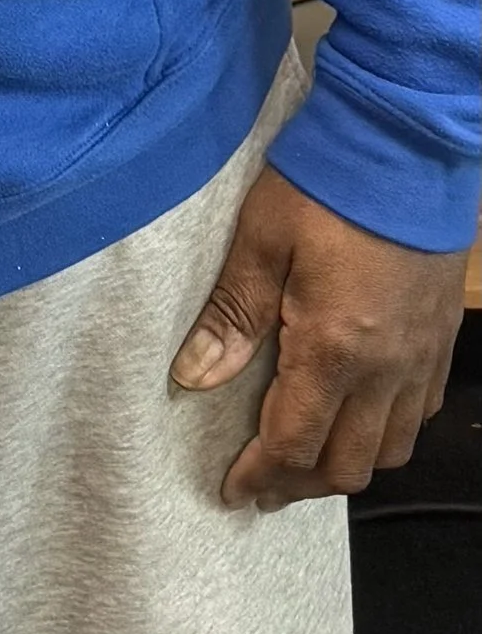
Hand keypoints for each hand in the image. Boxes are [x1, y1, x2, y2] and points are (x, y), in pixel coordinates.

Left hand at [172, 160, 466, 502]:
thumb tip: (193, 378)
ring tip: (308, 456)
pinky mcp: (441, 339)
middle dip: (301, 483)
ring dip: (348, 464)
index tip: (233, 490)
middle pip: (348, 465)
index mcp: (334, 350)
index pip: (294, 443)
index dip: (260, 475)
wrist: (404, 143)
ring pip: (392, 449)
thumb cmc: (324, 185)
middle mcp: (385, 370)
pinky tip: (360, 416)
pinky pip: (419, 414)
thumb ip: (231, 315)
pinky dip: (387, 433)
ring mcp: (421, 358)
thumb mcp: (262, 239)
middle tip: (264, 481)